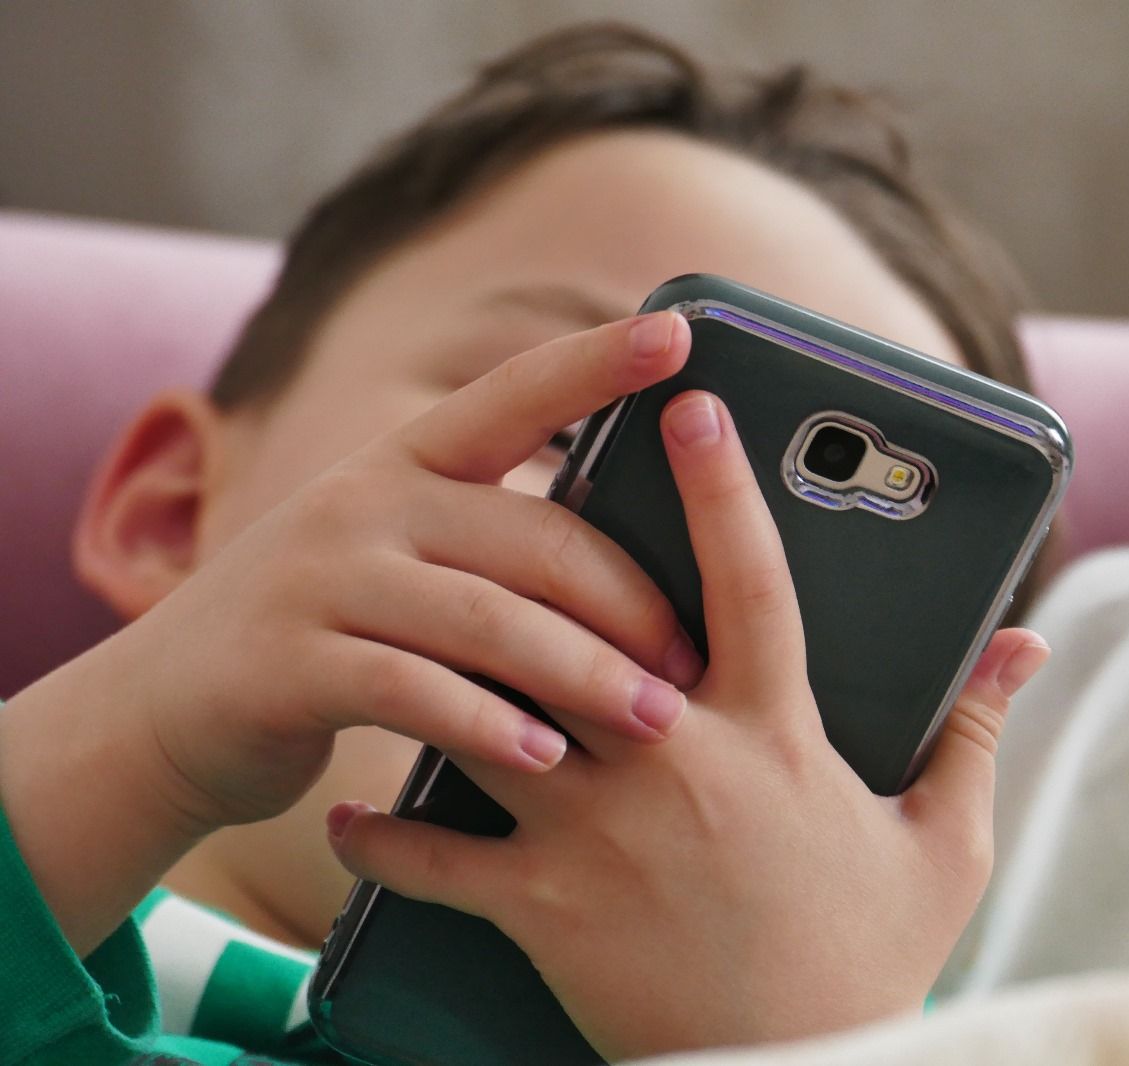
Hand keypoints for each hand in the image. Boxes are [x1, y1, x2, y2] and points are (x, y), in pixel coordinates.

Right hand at [0, 312, 699, 951]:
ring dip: (583, 675)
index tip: (681, 332)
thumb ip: (491, 545)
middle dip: (630, 602)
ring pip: (487, 620)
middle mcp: (364, 501)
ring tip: (656, 719)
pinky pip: (413, 691)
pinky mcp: (288, 664)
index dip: (598, 361)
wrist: (162, 711)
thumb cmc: (330, 633)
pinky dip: (487, 725)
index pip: (514, 394)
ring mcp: (320, 578)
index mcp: (406, 461)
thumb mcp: (399, 560)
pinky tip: (545, 758)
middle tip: (694, 662)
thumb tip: (642, 559)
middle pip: (533, 538)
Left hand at [328, 390, 1052, 1059]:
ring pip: (492, 714)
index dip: (723, 485)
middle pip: (584, 625)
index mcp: (774, 735)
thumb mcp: (947, 847)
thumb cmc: (870, 964)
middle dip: (546, 558)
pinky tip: (354, 812)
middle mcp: (675, 762)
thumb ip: (977, 733)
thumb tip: (1026, 646)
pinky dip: (385, 838)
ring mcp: (596, 832)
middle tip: (510, 504)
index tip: (691, 405)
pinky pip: (436, 858)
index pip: (750, 581)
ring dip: (448, 676)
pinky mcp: (541, 906)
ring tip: (413, 642)